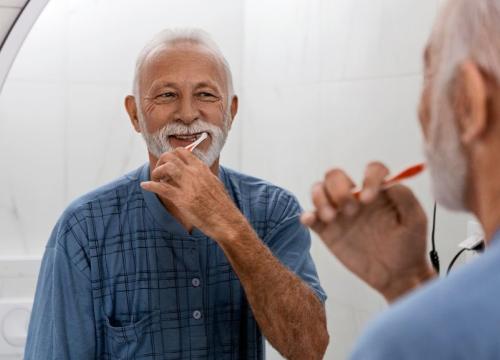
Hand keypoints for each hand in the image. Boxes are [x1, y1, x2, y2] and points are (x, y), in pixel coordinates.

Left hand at [140, 148, 244, 239]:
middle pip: (171, 156)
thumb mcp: (214, 184)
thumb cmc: (221, 205)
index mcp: (202, 169)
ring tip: (155, 179)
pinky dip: (150, 185)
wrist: (227, 220)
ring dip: (156, 171)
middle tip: (159, 171)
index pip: (183, 152)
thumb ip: (203, 175)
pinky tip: (145, 186)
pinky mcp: (182, 199)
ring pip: (166, 167)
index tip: (167, 163)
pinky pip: (162, 188)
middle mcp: (195, 173)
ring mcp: (188, 185)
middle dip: (161, 161)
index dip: (171, 155)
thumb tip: (196, 169)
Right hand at [301, 162, 435, 301]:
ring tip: (332, 217)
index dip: (369, 178)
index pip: (371, 170)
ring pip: (319, 190)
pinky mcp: (327, 231)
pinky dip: (306, 215)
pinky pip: (310, 217)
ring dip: (321, 198)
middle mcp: (356, 197)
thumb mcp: (416, 220)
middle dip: (339, 189)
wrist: (397, 275)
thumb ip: (406, 198)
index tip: (369, 198)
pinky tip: (311, 220)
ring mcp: (339, 213)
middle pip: (335, 175)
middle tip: (351, 211)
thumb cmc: (409, 245)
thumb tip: (389, 182)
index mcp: (378, 191)